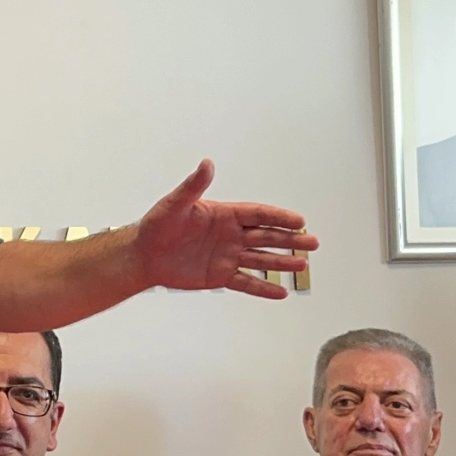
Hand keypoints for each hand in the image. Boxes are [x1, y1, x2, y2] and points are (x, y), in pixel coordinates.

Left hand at [132, 160, 317, 298]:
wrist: (143, 255)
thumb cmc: (157, 225)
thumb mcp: (175, 204)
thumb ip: (193, 186)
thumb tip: (206, 163)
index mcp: (224, 215)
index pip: (258, 214)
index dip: (279, 217)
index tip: (299, 220)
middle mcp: (230, 235)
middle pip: (266, 236)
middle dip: (289, 240)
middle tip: (312, 242)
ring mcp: (227, 256)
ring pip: (261, 260)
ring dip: (282, 263)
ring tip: (302, 265)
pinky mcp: (220, 276)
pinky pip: (246, 282)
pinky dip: (263, 288)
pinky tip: (281, 292)